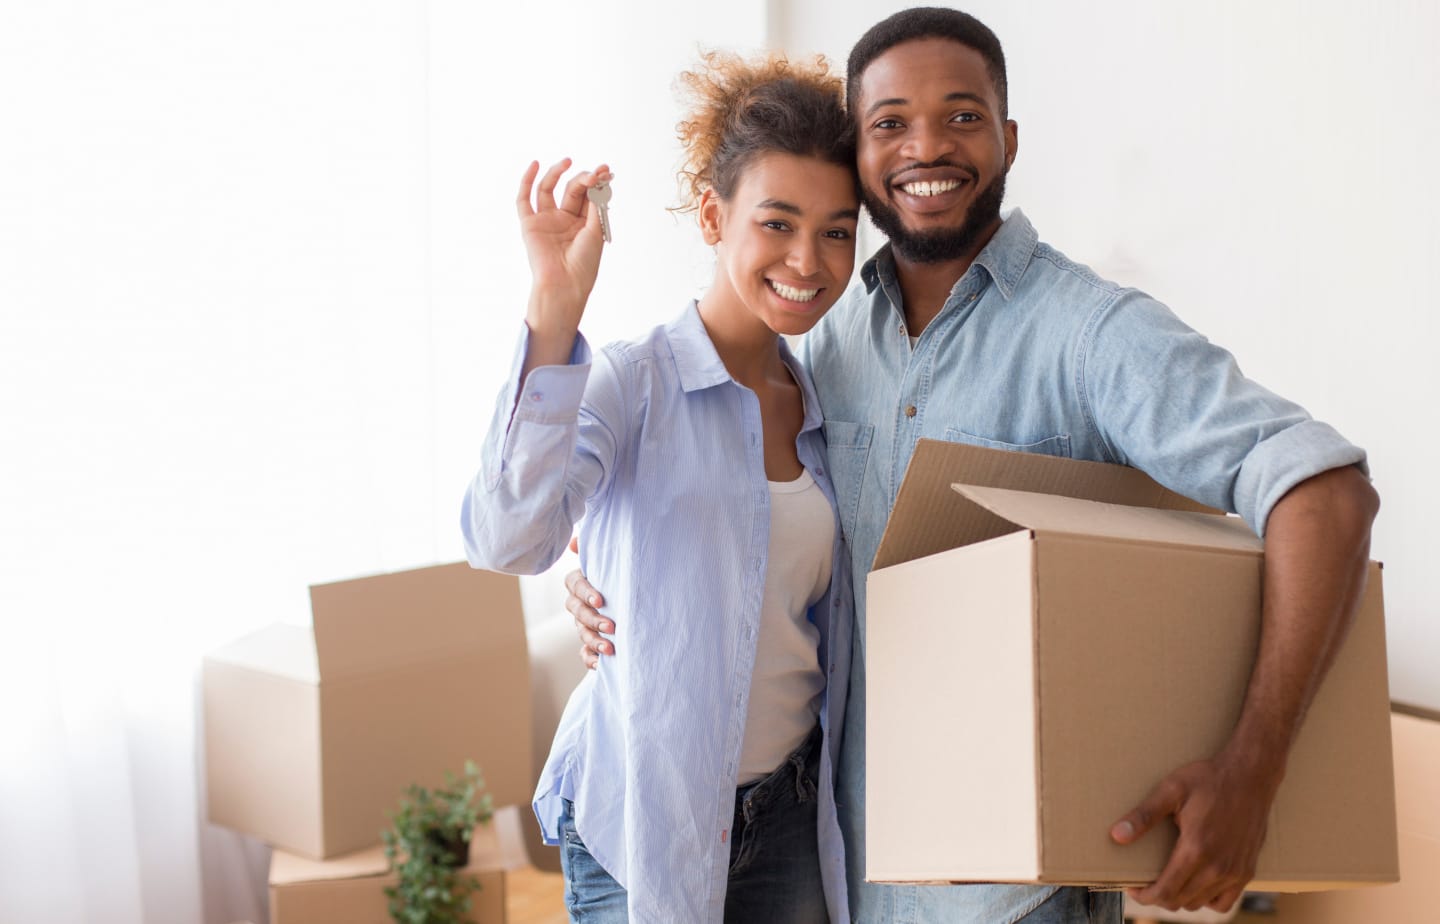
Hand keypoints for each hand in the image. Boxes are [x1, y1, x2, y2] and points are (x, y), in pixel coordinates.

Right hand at [516, 158, 610, 343]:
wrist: (565, 283)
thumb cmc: (583, 263)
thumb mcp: (595, 231)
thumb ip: (595, 206)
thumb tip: (597, 181)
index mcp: (583, 224)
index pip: (588, 196)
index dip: (596, 182)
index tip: (607, 171)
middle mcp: (564, 220)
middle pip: (572, 190)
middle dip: (583, 179)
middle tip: (594, 174)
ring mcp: (546, 220)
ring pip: (548, 189)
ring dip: (558, 172)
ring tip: (568, 161)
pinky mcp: (529, 224)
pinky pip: (524, 199)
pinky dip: (527, 181)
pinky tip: (535, 165)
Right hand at [564, 536, 612, 668]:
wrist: (635, 602)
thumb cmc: (621, 576)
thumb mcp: (614, 563)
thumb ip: (596, 552)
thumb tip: (573, 541)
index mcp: (581, 582)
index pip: (575, 585)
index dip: (586, 593)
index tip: (601, 600)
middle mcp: (578, 604)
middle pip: (577, 611)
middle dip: (593, 620)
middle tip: (611, 626)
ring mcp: (582, 625)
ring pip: (582, 633)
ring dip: (594, 641)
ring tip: (610, 648)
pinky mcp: (590, 644)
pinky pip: (584, 653)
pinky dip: (590, 659)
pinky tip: (600, 664)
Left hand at [1110, 752, 1279, 912]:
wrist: (1250, 776)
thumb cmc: (1208, 779)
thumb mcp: (1171, 790)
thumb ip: (1144, 816)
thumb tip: (1116, 836)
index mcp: (1196, 849)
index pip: (1166, 891)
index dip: (1145, 896)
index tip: (1132, 888)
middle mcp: (1218, 867)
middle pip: (1181, 901)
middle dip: (1158, 897)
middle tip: (1145, 883)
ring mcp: (1235, 871)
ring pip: (1200, 904)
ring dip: (1180, 898)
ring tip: (1167, 882)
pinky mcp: (1247, 870)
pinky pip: (1225, 902)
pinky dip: (1207, 900)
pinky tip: (1195, 886)